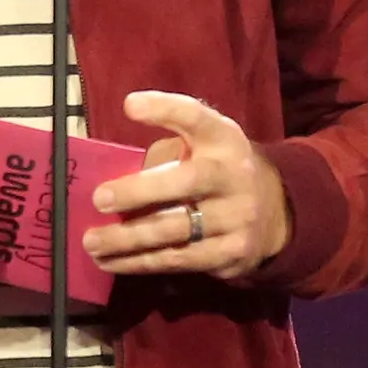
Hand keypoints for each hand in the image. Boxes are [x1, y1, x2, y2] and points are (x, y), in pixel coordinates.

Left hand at [84, 91, 290, 280]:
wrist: (275, 212)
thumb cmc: (217, 171)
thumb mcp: (202, 147)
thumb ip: (166, 154)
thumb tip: (111, 182)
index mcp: (223, 139)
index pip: (196, 117)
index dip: (164, 109)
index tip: (130, 105)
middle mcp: (234, 175)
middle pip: (185, 182)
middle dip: (138, 192)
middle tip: (99, 199)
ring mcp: (236, 217)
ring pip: (176, 230)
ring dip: (127, 239)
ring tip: (92, 242)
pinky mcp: (231, 253)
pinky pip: (178, 260)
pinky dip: (140, 262)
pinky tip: (112, 262)